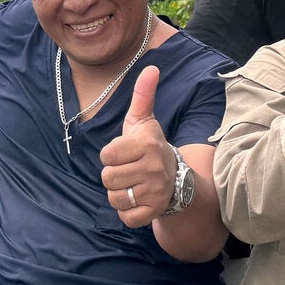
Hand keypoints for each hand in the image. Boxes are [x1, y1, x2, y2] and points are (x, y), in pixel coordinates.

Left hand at [99, 66, 175, 227]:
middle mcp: (153, 168)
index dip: (112, 155)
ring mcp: (155, 191)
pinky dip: (128, 212)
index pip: (107, 154)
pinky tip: (138, 200)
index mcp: (146, 144)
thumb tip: (151, 67)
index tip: (127, 153)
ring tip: (134, 184)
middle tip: (131, 170)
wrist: (178, 179)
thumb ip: (143, 96)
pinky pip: (126, 217)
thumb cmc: (151, 148)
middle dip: (115, 175)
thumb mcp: (144, 122)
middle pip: (107, 178)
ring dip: (120, 194)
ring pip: (114, 198)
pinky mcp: (154, 211)